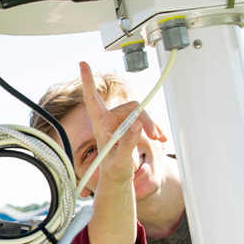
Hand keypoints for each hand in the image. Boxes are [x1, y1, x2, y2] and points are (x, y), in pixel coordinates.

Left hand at [78, 62, 166, 186]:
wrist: (119, 179)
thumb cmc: (114, 171)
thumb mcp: (120, 161)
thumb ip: (127, 144)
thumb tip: (136, 125)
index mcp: (101, 124)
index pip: (92, 99)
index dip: (88, 81)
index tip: (83, 64)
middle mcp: (110, 119)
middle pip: (132, 107)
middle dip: (145, 120)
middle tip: (154, 136)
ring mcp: (121, 122)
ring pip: (141, 113)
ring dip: (151, 125)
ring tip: (157, 139)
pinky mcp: (131, 126)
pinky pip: (145, 120)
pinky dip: (154, 128)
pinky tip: (160, 137)